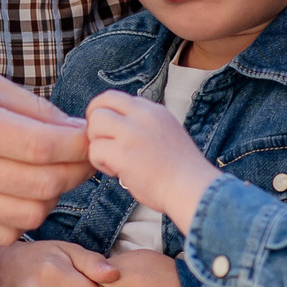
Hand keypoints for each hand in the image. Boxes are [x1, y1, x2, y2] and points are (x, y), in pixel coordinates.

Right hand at [0, 48, 91, 244]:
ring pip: (29, 217)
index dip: (80, 147)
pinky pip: (3, 234)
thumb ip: (32, 108)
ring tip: (48, 173)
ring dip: (51, 197)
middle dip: (74, 172)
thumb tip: (79, 132)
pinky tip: (18, 192)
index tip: (93, 138)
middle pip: (43, 187)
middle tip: (81, 156)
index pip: (44, 148)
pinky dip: (22, 217)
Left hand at [86, 91, 217, 234]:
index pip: (115, 97)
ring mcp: (132, 133)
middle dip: (94, 123)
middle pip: (101, 103)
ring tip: (111, 160)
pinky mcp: (123, 153)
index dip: (105, 113)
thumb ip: (145, 126)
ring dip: (96, 143)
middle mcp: (143, 116)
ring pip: (95, 123)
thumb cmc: (180, 172)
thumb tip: (118, 128)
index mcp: (154, 110)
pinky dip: (100, 162)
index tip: (108, 132)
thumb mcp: (167, 134)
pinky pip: (95, 149)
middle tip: (102, 143)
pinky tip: (115, 172)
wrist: (192, 189)